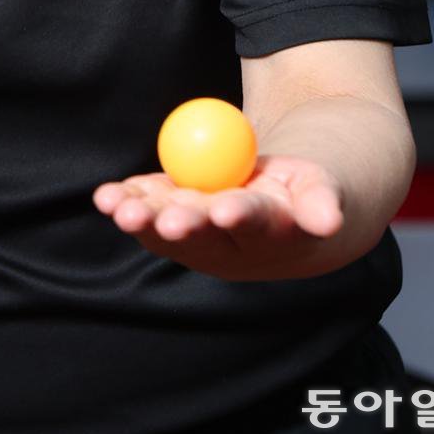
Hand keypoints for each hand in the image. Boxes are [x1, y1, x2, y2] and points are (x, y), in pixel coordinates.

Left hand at [92, 156, 345, 280]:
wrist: (285, 205)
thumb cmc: (305, 189)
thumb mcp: (322, 189)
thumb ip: (322, 202)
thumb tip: (327, 220)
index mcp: (273, 233)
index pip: (255, 223)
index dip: (239, 216)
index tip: (224, 210)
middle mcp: (231, 244)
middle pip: (204, 235)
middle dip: (183, 226)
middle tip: (164, 219)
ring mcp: (198, 236)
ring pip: (168, 229)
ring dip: (143, 217)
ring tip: (119, 208)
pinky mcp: (172, 220)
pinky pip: (148, 212)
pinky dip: (127, 201)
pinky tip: (106, 199)